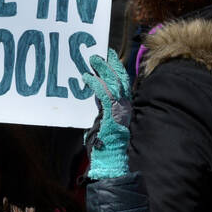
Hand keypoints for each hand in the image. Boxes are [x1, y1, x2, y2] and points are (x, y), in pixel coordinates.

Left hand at [82, 49, 132, 179]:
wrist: (111, 158)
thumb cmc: (105, 143)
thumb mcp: (105, 118)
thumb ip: (103, 106)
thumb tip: (96, 92)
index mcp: (125, 107)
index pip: (123, 83)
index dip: (117, 69)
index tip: (110, 56)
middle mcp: (125, 107)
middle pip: (121, 80)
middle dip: (111, 65)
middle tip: (101, 53)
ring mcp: (120, 110)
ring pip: (113, 84)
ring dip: (102, 71)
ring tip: (92, 60)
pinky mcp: (111, 115)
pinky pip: (104, 95)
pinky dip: (95, 85)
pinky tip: (86, 78)